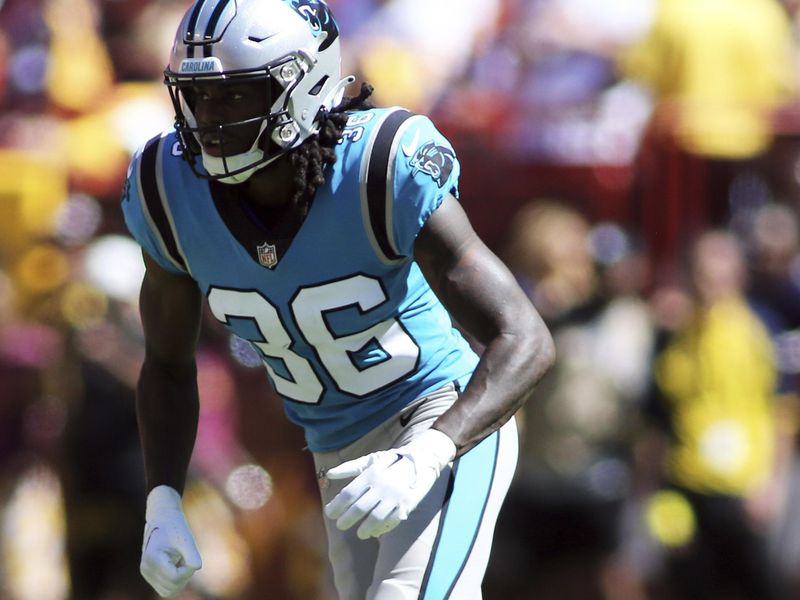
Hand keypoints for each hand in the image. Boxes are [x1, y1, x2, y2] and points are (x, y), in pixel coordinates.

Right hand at [140, 486, 201, 597]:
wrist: (162, 519)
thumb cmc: (175, 527)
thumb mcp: (186, 539)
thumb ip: (192, 554)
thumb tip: (197, 567)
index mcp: (152, 559)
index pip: (175, 578)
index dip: (188, 570)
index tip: (190, 556)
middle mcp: (146, 569)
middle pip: (172, 588)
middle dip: (185, 576)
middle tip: (186, 557)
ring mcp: (146, 573)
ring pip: (169, 591)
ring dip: (180, 579)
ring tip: (181, 560)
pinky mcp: (150, 575)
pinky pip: (166, 587)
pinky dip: (175, 579)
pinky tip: (177, 564)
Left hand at [324, 428, 455, 539]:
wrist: (423, 460)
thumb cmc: (392, 461)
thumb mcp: (371, 460)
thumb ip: (350, 468)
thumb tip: (329, 474)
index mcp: (371, 474)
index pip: (349, 493)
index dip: (337, 505)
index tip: (329, 513)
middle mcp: (382, 485)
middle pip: (359, 508)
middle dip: (347, 519)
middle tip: (340, 525)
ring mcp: (395, 496)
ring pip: (376, 518)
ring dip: (365, 528)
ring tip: (359, 533)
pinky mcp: (407, 504)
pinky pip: (392, 521)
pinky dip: (382, 529)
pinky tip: (375, 532)